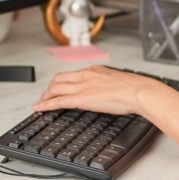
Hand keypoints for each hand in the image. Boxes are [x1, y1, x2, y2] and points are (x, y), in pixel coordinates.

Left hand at [33, 65, 166, 117]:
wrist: (139, 91)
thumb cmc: (134, 89)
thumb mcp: (116, 82)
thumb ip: (106, 85)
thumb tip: (104, 92)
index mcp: (94, 70)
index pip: (71, 74)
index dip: (60, 82)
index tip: (57, 88)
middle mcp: (85, 75)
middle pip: (58, 79)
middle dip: (49, 89)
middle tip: (45, 97)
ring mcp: (82, 86)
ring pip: (55, 89)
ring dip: (45, 96)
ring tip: (40, 104)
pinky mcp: (82, 98)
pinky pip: (58, 101)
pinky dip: (46, 105)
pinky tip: (39, 108)